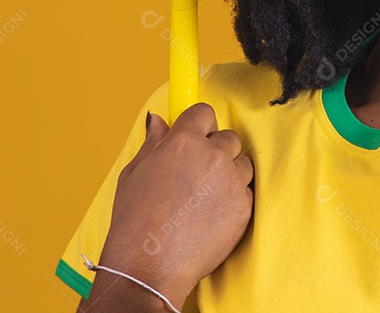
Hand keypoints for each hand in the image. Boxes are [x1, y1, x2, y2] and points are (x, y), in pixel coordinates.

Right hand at [99, 103, 254, 308]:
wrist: (148, 267)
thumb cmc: (135, 223)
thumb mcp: (134, 174)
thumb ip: (152, 142)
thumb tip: (159, 121)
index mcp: (183, 142)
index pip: (204, 113)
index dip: (198, 125)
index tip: (195, 136)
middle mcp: (213, 156)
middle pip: (228, 138)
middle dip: (215, 150)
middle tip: (195, 174)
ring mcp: (231, 181)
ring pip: (241, 165)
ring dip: (228, 175)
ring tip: (202, 199)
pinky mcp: (244, 206)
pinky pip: (245, 192)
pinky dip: (233, 200)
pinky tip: (210, 215)